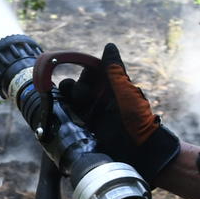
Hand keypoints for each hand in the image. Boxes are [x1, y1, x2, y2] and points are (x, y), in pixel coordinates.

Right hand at [56, 43, 182, 184]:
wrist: (141, 153)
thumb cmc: (136, 119)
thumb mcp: (125, 92)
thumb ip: (115, 70)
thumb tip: (109, 45)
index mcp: (107, 88)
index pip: (87, 73)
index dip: (82, 72)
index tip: (81, 77)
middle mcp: (96, 101)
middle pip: (73, 89)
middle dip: (70, 90)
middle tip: (80, 99)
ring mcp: (88, 118)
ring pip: (67, 105)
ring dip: (63, 104)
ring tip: (66, 110)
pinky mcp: (82, 133)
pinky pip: (65, 123)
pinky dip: (59, 120)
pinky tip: (58, 121)